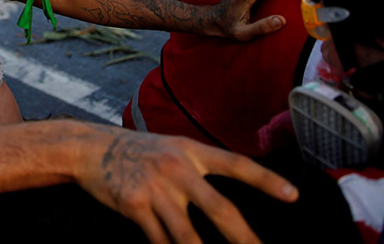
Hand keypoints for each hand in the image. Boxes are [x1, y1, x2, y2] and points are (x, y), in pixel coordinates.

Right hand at [79, 126, 297, 243]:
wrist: (90, 148)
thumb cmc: (138, 152)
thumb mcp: (171, 148)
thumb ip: (199, 169)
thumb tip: (227, 204)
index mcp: (191, 150)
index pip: (235, 165)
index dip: (265, 180)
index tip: (293, 196)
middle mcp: (176, 167)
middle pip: (219, 209)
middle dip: (244, 239)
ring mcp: (155, 187)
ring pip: (188, 235)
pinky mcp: (134, 205)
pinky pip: (159, 241)